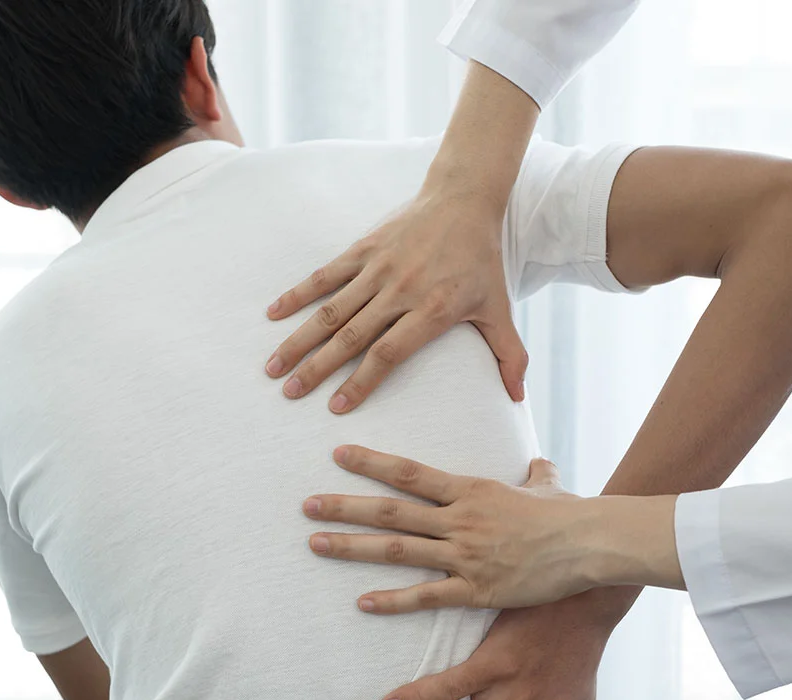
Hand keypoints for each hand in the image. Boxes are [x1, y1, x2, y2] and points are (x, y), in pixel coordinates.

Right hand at [263, 185, 528, 413]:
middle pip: (350, 337)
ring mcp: (377, 269)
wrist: (464, 199)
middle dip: (317, 370)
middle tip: (290, 395)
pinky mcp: (363, 249)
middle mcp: (399, 291)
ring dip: (299, 340)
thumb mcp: (499, 309)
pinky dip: (297, 294)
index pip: (387, 354)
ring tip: (273, 367)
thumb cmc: (481, 260)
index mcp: (430, 310)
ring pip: (330, 310)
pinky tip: (273, 314)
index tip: (336, 407)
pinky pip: (325, 275)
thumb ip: (509, 355)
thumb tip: (518, 398)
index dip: (360, 382)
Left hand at [304, 446, 614, 610]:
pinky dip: (392, 599)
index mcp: (470, 490)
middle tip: (305, 505)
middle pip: (391, 511)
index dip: (372, 463)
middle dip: (345, 506)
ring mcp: (465, 555)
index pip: (410, 473)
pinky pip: (426, 596)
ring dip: (352, 547)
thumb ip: (536, 475)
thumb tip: (541, 463)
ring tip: (315, 543)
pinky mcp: (477, 589)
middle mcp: (460, 519)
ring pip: (398, 549)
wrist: (589, 542)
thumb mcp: (547, 487)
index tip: (337, 454)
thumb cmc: (569, 513)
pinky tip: (362, 602)